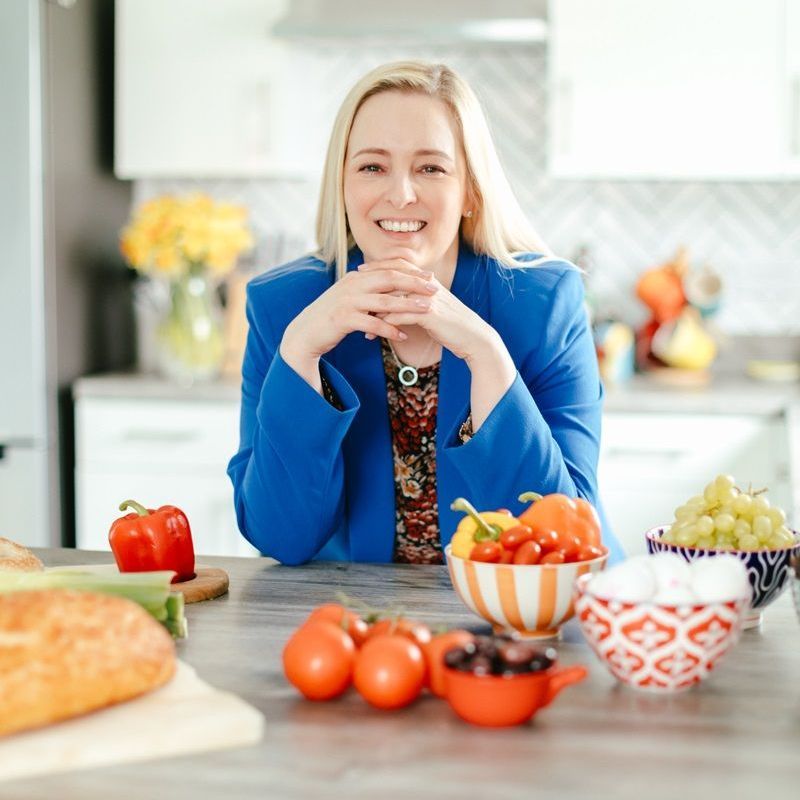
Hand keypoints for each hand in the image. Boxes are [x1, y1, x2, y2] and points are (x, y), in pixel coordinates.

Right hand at [280, 259, 437, 364]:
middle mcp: (353, 285)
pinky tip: (402, 336)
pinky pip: (372, 323)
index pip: (389, 269)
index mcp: (357, 278)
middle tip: (435, 289)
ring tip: (426, 310)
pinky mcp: (343, 319)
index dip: (411, 272)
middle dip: (415, 284)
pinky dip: (389, 330)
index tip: (430, 276)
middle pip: (390, 280)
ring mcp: (348, 301)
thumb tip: (392, 288)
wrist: (306, 333)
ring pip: (384, 302)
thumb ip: (369, 291)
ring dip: (408, 306)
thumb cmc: (332, 317)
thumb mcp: (351, 298)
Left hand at [365, 266, 498, 362]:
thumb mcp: (432, 306)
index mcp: (426, 280)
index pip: (398, 265)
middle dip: (370, 282)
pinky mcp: (430, 314)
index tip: (359, 271)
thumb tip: (398, 297)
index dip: (378, 266)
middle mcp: (427, 285)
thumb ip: (416, 298)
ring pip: (394, 298)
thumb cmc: (451, 323)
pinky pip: (401, 316)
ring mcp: (428, 298)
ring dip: (374, 309)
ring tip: (359, 319)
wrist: (473, 337)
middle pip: (392, 277)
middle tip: (351, 288)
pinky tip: (374, 333)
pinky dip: (385, 324)